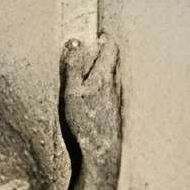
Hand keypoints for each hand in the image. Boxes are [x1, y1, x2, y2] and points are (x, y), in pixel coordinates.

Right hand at [59, 34, 121, 156]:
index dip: (103, 39)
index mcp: (104, 76)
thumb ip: (73, 66)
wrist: (100, 154)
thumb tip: (75, 42)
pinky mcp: (115, 114)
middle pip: (113, 62)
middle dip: (102, 54)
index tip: (94, 35)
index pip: (111, 48)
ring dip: (102, 72)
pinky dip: (102, 89)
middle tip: (88, 51)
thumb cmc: (84, 123)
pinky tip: (91, 100)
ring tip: (87, 74)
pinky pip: (110, 94)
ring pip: (113, 78)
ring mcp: (117, 101)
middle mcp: (115, 86)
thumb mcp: (71, 92)